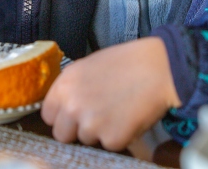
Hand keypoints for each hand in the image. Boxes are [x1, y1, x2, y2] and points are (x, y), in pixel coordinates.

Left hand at [41, 36, 180, 150]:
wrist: (159, 68)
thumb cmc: (127, 62)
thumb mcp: (89, 66)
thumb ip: (72, 87)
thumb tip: (64, 106)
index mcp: (64, 84)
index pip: (48, 115)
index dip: (62, 116)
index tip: (75, 114)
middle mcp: (72, 106)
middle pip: (62, 135)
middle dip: (77, 130)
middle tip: (98, 116)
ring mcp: (90, 124)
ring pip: (86, 141)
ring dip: (100, 132)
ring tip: (118, 110)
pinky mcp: (111, 139)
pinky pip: (110, 145)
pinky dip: (120, 136)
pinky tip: (129, 117)